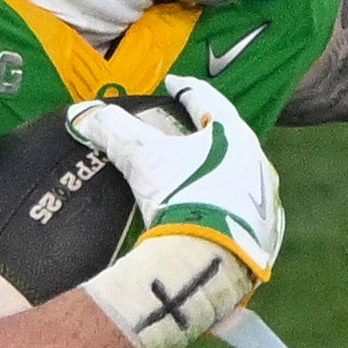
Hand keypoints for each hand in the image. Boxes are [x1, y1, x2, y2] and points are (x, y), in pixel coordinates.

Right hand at [68, 78, 286, 347]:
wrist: (208, 263)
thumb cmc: (180, 197)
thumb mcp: (143, 159)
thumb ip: (114, 130)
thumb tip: (82, 113)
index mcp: (235, 137)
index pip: (208, 101)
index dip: (185, 89)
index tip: (172, 84)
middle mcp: (258, 165)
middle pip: (227, 139)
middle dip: (203, 133)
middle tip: (182, 130)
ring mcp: (265, 203)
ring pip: (238, 175)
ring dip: (216, 170)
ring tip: (192, 172)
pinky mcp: (263, 236)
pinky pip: (240, 211)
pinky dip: (223, 204)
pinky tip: (208, 210)